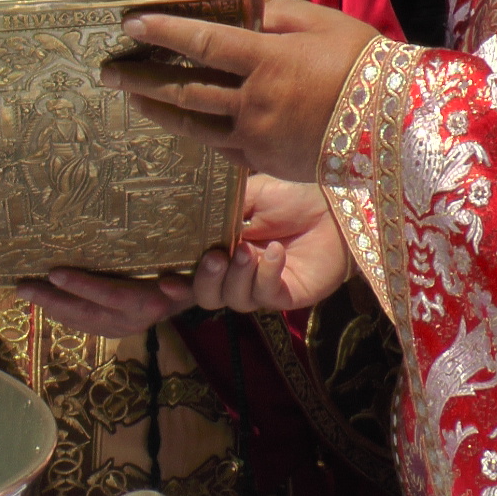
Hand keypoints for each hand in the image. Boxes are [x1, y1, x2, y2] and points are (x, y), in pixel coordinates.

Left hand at [15, 268, 195, 338]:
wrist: (202, 297)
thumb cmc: (193, 273)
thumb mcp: (192, 274)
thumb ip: (181, 285)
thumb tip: (170, 285)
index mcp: (148, 304)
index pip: (110, 295)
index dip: (82, 285)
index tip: (54, 272)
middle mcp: (133, 320)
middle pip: (87, 312)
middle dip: (53, 300)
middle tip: (23, 286)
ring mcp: (123, 328)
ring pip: (82, 321)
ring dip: (53, 308)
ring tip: (27, 293)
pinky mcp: (117, 330)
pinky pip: (85, 325)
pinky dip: (64, 315)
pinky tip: (46, 304)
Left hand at [103, 0, 378, 181]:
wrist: (398, 123)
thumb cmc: (362, 62)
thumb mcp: (320, 23)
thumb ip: (272, 15)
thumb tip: (235, 8)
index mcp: (268, 61)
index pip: (200, 43)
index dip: (162, 33)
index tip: (129, 25)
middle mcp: (255, 102)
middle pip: (184, 90)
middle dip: (141, 80)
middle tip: (108, 73)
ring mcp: (258, 137)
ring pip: (195, 125)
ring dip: (158, 111)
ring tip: (132, 100)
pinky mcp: (266, 162)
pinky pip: (220, 147)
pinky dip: (196, 134)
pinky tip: (180, 125)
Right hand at [188, 175, 350, 312]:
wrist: (332, 201)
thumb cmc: (290, 195)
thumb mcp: (246, 196)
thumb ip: (216, 212)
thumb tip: (184, 220)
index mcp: (222, 250)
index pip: (193, 274)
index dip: (176, 282)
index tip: (164, 279)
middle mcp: (238, 273)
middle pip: (208, 297)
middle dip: (204, 282)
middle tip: (213, 258)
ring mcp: (262, 286)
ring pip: (235, 300)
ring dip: (237, 276)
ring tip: (247, 251)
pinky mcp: (288, 295)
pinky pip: (267, 295)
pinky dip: (267, 273)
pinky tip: (276, 251)